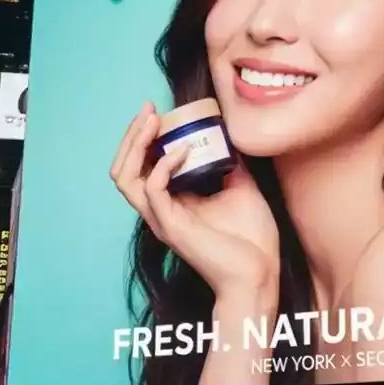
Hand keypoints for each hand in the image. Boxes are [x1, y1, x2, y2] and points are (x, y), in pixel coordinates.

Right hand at [110, 102, 279, 297]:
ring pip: (125, 179)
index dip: (141, 138)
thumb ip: (229, 164)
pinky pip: (153, 191)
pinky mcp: (173, 227)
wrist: (260, 274)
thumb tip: (231, 136)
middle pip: (122, 169)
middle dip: (131, 135)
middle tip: (148, 109)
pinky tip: (183, 151)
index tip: (157, 112)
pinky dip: (163, 166)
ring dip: (135, 145)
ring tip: (153, 122)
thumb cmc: (251, 240)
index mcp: (170, 204)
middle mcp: (159, 212)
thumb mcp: (240, 188)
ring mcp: (162, 220)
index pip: (138, 167)